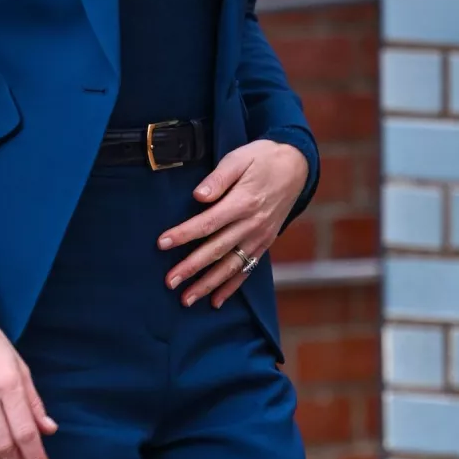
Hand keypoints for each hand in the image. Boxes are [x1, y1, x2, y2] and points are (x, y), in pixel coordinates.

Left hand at [157, 140, 307, 309]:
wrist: (296, 166)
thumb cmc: (262, 158)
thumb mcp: (239, 158)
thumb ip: (219, 178)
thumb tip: (199, 195)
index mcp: (243, 202)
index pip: (208, 222)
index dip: (184, 234)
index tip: (162, 243)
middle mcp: (252, 224)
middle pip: (217, 250)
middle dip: (192, 268)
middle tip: (169, 282)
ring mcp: (260, 237)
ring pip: (231, 266)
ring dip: (208, 284)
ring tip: (187, 299)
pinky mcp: (264, 243)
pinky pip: (247, 269)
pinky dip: (232, 286)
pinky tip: (216, 300)